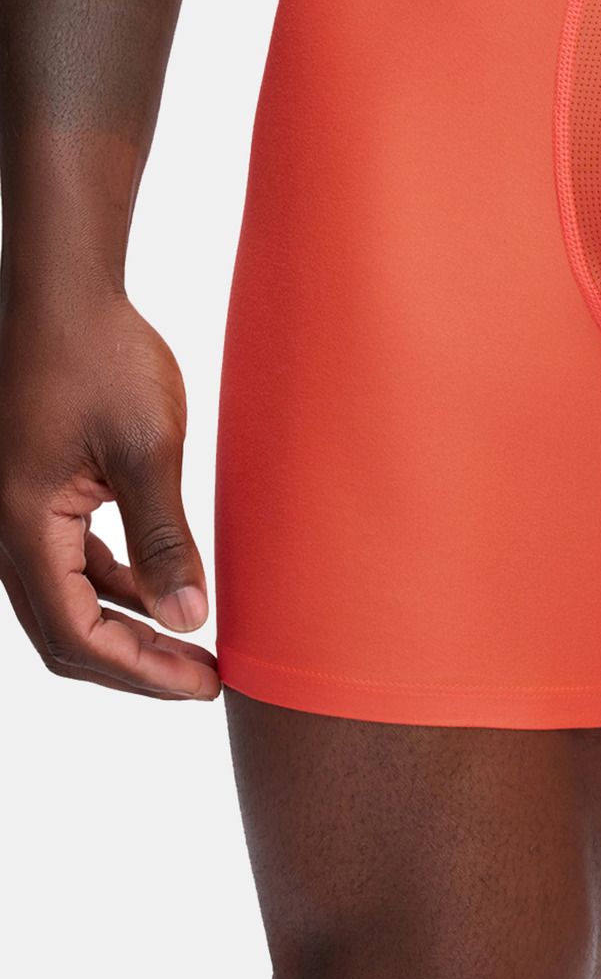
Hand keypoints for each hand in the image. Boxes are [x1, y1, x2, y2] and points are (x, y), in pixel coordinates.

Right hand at [0, 287, 218, 699]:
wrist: (66, 295)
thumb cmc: (103, 358)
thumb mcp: (147, 448)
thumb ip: (164, 538)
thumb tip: (188, 619)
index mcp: (23, 526)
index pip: (77, 634)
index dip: (141, 669)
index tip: (202, 683)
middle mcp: (5, 529)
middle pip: (64, 633)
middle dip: (135, 665)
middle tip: (203, 680)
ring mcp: (15, 513)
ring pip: (64, 601)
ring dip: (125, 629)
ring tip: (191, 643)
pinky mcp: (34, 494)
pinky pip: (67, 563)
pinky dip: (112, 588)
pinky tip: (160, 589)